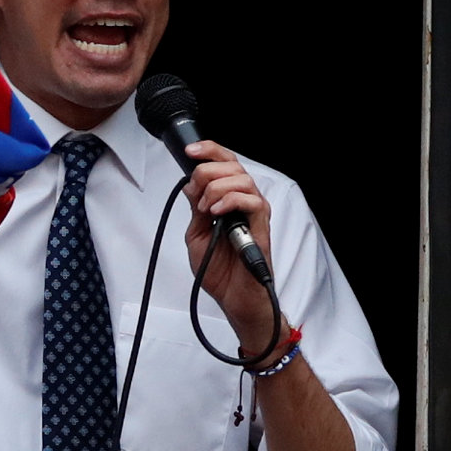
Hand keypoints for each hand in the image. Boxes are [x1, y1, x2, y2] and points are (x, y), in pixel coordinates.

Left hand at [176, 140, 280, 349]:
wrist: (233, 299)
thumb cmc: (219, 271)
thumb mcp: (196, 235)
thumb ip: (195, 209)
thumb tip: (190, 185)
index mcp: (229, 201)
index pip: (224, 164)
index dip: (209, 151)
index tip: (189, 152)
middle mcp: (244, 203)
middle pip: (233, 165)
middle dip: (208, 171)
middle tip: (196, 193)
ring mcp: (254, 215)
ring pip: (243, 179)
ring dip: (217, 188)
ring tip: (205, 209)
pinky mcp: (261, 229)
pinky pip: (254, 202)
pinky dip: (231, 201)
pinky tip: (216, 213)